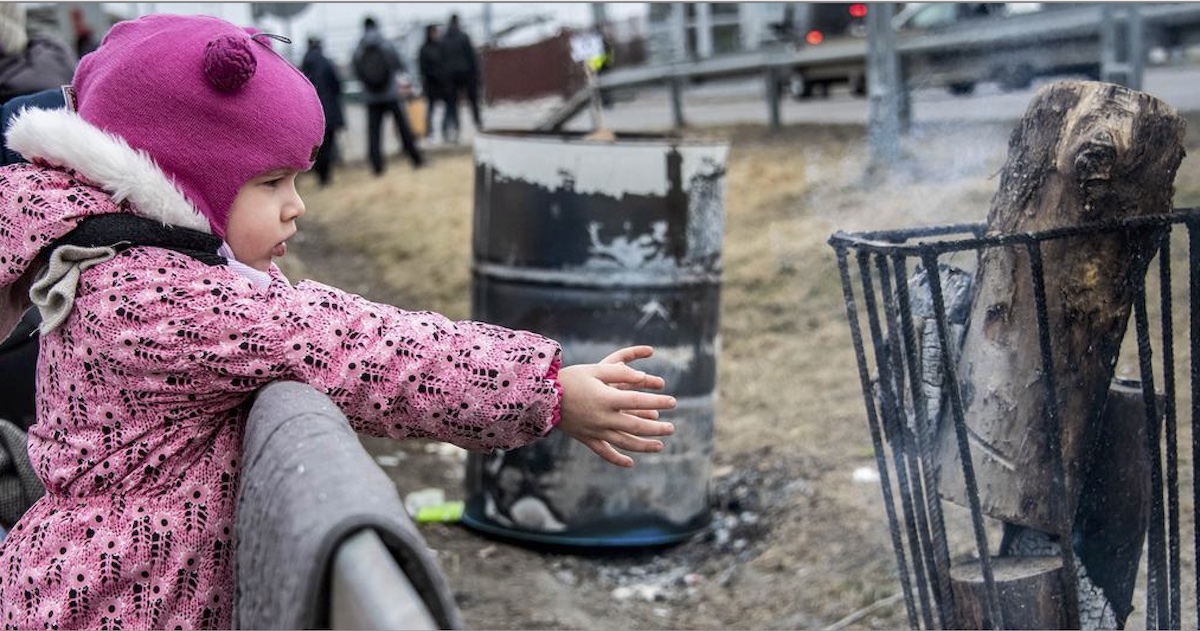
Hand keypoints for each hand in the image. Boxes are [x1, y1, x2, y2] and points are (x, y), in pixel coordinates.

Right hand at [555, 345, 676, 467]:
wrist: (541, 397)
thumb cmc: (571, 379)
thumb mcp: (596, 370)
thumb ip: (620, 373)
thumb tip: (644, 378)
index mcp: (607, 398)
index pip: (639, 401)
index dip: (658, 401)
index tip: (673, 402)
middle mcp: (603, 418)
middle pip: (636, 426)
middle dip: (657, 428)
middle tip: (672, 428)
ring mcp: (595, 431)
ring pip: (624, 442)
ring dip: (644, 446)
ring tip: (660, 446)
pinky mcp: (586, 438)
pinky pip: (604, 452)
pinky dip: (617, 459)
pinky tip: (630, 463)